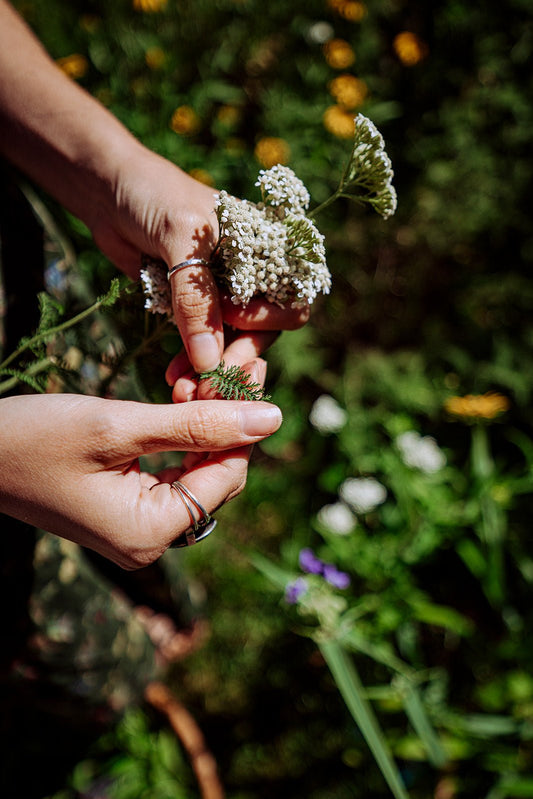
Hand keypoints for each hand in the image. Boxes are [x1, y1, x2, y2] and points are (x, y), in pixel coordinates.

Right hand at [0, 364, 279, 569]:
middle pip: (216, 476)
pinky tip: (182, 397)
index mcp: (149, 533)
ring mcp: (136, 528)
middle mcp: (149, 541)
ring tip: (207, 373)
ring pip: (198, 471)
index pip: (228, 477)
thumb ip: (198, 424)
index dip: (245, 424)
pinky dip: (182, 435)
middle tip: (235, 362)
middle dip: (227, 420)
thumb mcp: (119, 426)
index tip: (255, 368)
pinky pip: (172, 473)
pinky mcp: (125, 510)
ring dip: (205, 423)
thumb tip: (273, 420)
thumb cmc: (34, 438)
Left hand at [90, 145, 308, 375]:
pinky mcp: (194, 310)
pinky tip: (173, 376)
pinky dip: (190, 363)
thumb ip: (196, 300)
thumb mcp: (180, 239)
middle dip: (235, 361)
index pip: (291, 302)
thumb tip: (209, 363)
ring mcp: (223, 296)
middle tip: (207, 385)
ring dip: (211, 370)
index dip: (269, 321)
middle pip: (262, 334)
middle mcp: (252, 278)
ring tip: (183, 388)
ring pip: (231, 346)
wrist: (109, 188)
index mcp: (268, 252)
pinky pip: (201, 345)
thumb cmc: (155, 195)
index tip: (232, 321)